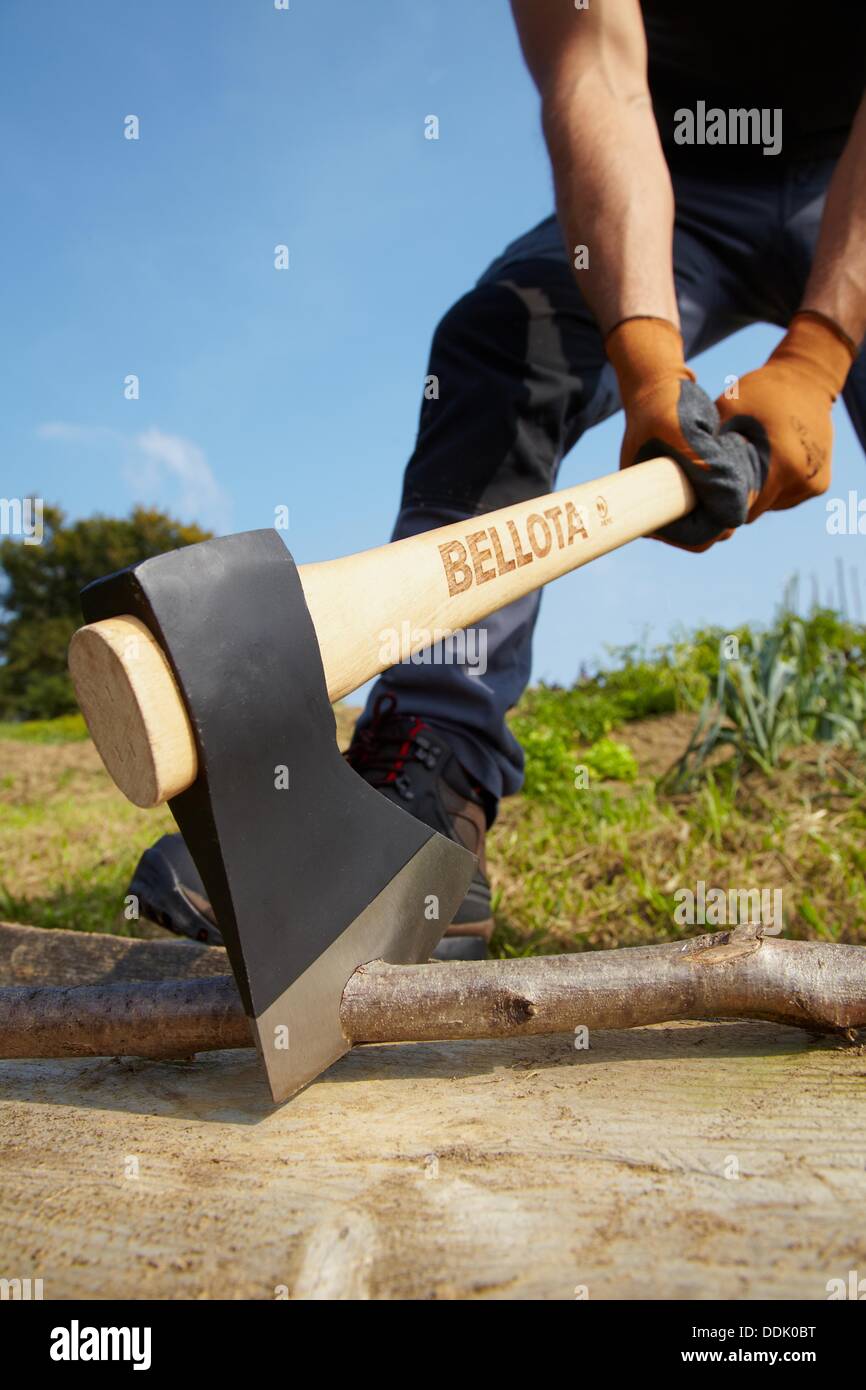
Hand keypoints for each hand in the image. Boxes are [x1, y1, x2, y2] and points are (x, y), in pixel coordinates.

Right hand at [605, 317, 763, 550]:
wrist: (659, 386)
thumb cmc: (664, 407)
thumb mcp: (684, 435)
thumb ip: (710, 472)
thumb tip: (737, 516)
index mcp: (649, 512)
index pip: (694, 539)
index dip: (720, 520)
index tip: (732, 483)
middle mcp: (664, 512)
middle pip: (711, 531)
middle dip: (730, 503)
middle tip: (733, 461)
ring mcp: (682, 501)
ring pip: (722, 516)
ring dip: (736, 490)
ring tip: (728, 450)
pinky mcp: (696, 487)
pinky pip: (726, 498)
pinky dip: (737, 480)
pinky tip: (731, 449)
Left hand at [715, 312, 855, 520]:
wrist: (808, 378)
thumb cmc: (761, 391)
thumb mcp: (728, 411)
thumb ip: (709, 449)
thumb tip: (684, 479)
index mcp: (783, 465)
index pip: (742, 508)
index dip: (721, 502)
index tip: (708, 488)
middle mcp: (803, 481)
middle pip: (756, 509)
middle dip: (738, 495)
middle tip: (725, 472)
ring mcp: (814, 484)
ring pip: (770, 504)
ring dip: (757, 490)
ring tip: (750, 461)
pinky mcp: (820, 484)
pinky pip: (785, 497)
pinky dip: (773, 485)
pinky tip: (768, 461)